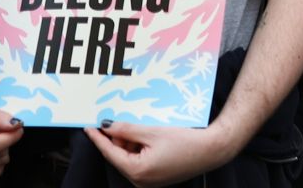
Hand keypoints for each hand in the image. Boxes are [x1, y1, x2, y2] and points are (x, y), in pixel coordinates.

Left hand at [83, 119, 238, 187]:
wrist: (213, 149)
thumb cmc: (186, 141)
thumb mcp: (153, 132)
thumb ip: (127, 130)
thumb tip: (107, 126)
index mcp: (137, 171)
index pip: (110, 152)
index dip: (98, 138)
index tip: (89, 127)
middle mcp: (140, 181)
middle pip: (119, 157)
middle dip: (118, 140)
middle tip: (121, 122)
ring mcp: (149, 181)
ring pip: (130, 159)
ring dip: (131, 143)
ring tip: (141, 128)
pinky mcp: (158, 178)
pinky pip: (141, 163)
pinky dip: (140, 150)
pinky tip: (149, 137)